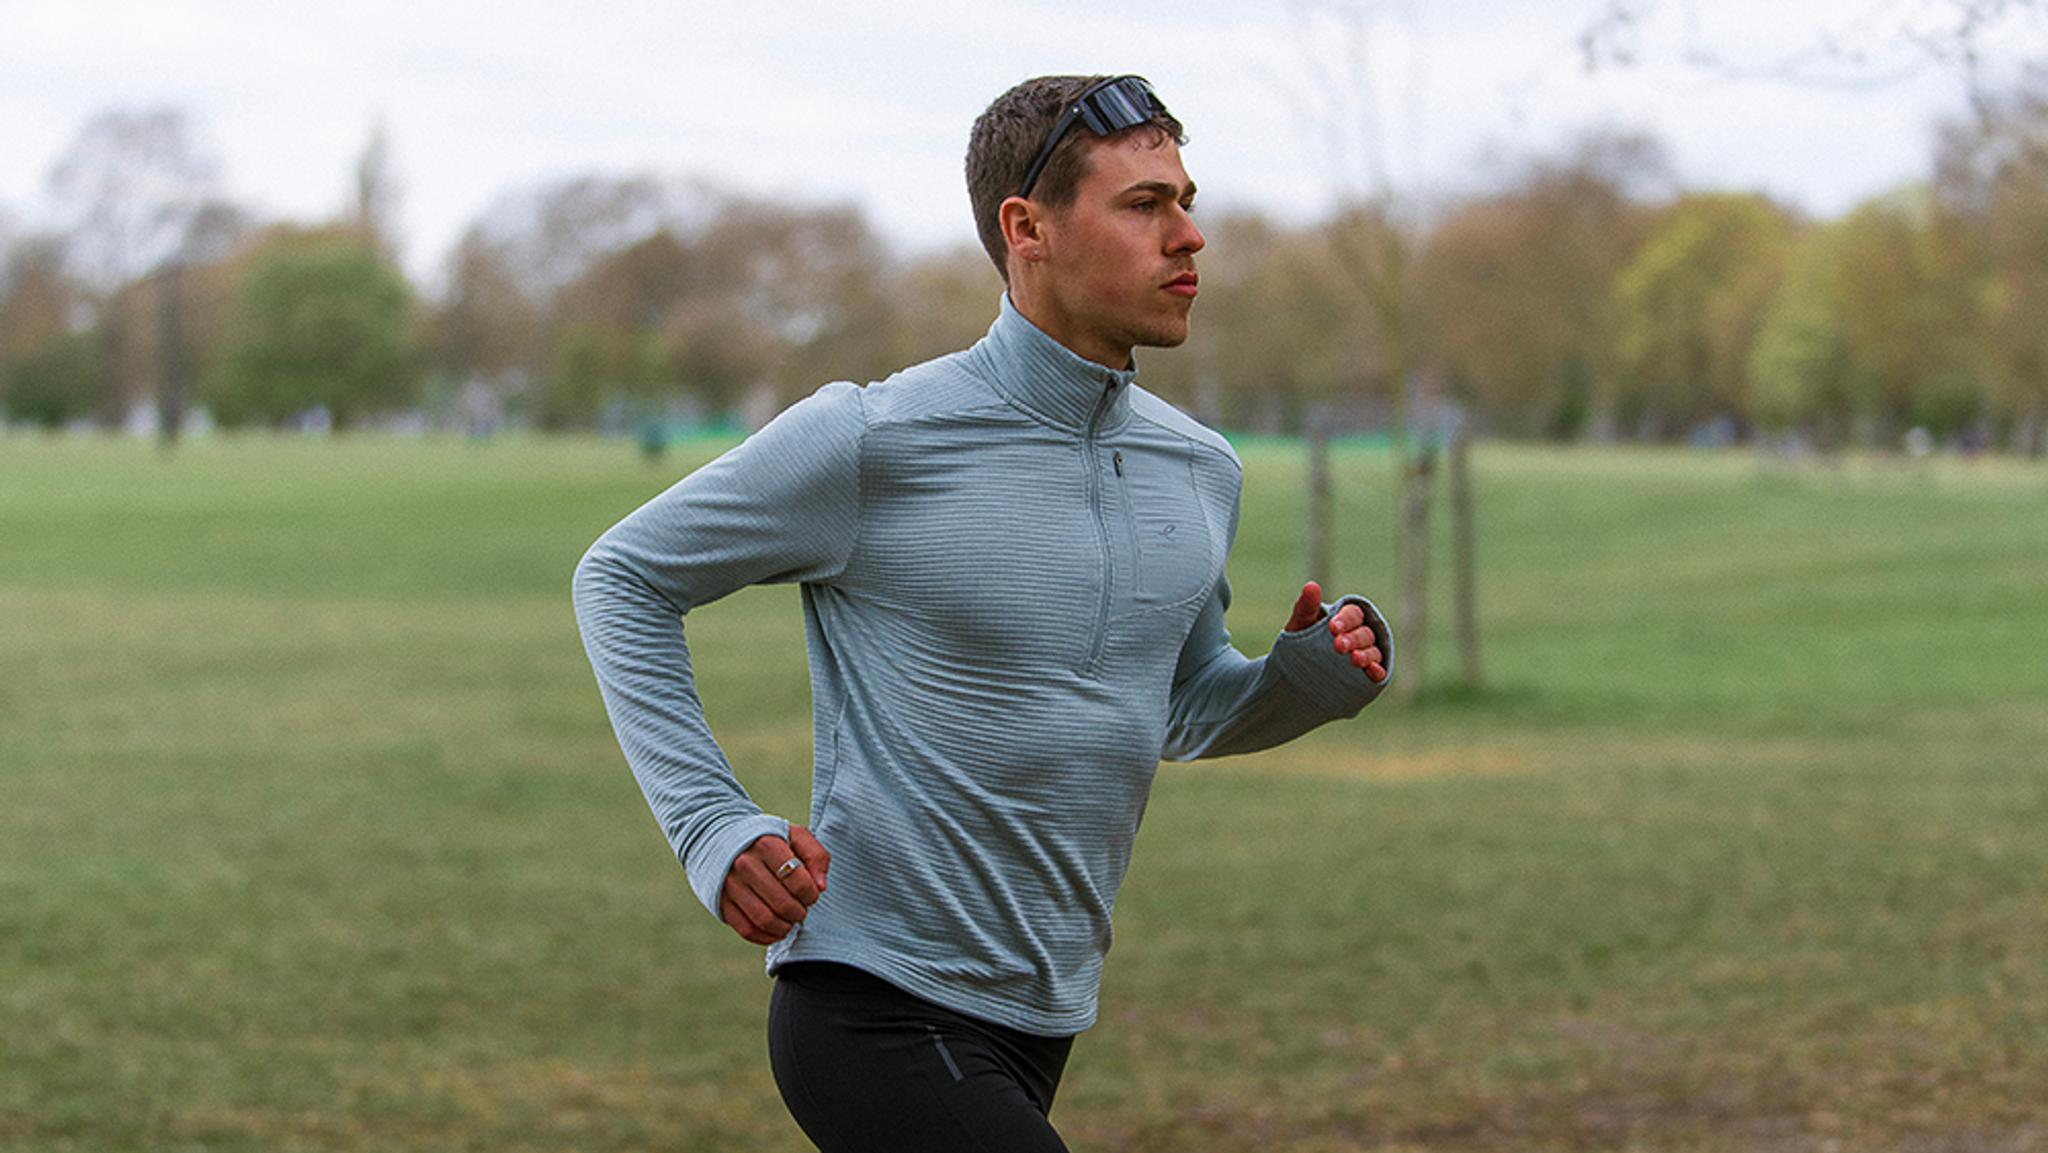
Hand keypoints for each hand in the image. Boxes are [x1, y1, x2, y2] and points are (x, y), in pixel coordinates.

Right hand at [719, 825, 830, 945]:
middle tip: (802, 909)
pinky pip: (747, 929)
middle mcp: (745, 864)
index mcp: (767, 845)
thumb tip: (821, 887)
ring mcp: (730, 885)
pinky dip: (766, 936)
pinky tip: (776, 930)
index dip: (811, 895)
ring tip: (790, 920)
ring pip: (765, 920)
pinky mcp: (722, 902)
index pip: (798, 882)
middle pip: (783, 904)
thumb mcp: (796, 836)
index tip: (811, 894)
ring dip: (785, 927)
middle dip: (800, 913)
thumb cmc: (770, 840)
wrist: (724, 839)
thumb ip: (816, 856)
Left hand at [1285, 581, 1386, 682]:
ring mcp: (1365, 654)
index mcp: (1346, 618)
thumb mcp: (1301, 624)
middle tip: (1338, 646)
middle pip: (1364, 633)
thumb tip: (1311, 585)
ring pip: (1373, 651)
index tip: (1332, 627)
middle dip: (1352, 639)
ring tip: (1354, 659)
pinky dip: (1378, 671)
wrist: (1296, 671)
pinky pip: (1379, 671)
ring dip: (1365, 655)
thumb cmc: (1301, 640)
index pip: (1353, 614)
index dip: (1345, 620)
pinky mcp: (1367, 675)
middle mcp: (1359, 634)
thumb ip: (1306, 606)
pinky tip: (1371, 671)